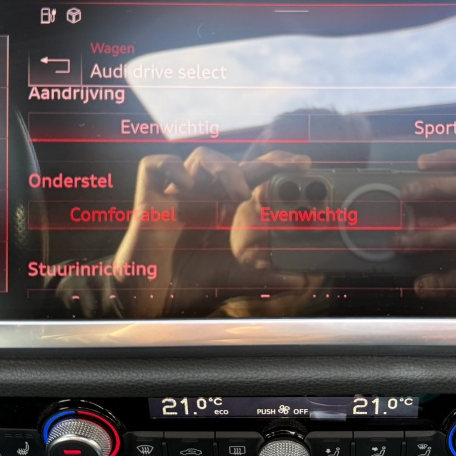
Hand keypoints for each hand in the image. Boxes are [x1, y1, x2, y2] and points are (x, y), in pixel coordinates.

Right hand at [112, 147, 310, 316]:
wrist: (151, 298)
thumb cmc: (193, 282)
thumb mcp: (236, 279)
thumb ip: (268, 278)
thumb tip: (304, 280)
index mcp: (228, 209)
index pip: (257, 177)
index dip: (279, 166)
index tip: (306, 165)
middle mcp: (207, 196)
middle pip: (238, 163)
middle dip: (267, 160)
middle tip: (291, 166)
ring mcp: (179, 194)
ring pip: (203, 158)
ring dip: (225, 168)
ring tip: (239, 192)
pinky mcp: (149, 197)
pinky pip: (156, 165)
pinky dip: (172, 168)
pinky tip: (186, 186)